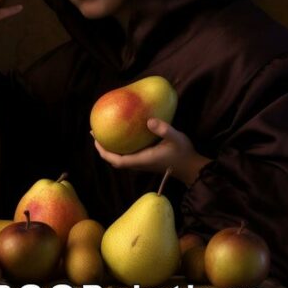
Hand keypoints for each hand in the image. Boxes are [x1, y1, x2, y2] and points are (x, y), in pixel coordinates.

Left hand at [93, 118, 210, 186]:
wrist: (191, 167)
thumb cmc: (183, 153)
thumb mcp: (176, 138)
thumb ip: (164, 129)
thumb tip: (149, 120)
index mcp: (142, 160)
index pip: (117, 161)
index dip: (105, 152)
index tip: (96, 139)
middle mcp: (139, 163)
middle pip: (115, 160)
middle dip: (103, 148)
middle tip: (96, 132)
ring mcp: (142, 162)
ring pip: (121, 158)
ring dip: (111, 148)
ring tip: (105, 132)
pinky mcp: (146, 159)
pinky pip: (128, 155)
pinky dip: (121, 146)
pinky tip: (123, 134)